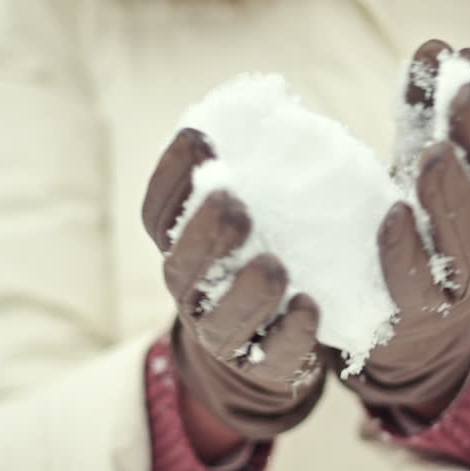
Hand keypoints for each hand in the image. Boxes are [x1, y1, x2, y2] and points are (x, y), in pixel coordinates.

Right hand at [142, 128, 335, 439]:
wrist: (269, 352)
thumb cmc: (260, 258)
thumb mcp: (251, 218)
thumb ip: (253, 177)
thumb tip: (275, 102)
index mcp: (182, 247)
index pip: (160, 212)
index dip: (173, 175)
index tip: (199, 135)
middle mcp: (191, 291)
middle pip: (184, 265)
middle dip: (206, 232)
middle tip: (234, 200)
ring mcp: (222, 334)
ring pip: (223, 317)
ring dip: (247, 291)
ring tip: (274, 265)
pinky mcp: (262, 368)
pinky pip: (272, 355)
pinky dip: (291, 333)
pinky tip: (310, 306)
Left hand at [346, 40, 469, 412]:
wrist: (401, 322)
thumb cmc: (414, 226)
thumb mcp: (419, 164)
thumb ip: (425, 111)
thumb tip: (435, 46)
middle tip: (460, 93)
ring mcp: (463, 282)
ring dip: (452, 194)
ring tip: (431, 153)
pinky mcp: (420, 312)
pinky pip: (419, 284)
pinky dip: (407, 250)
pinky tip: (392, 215)